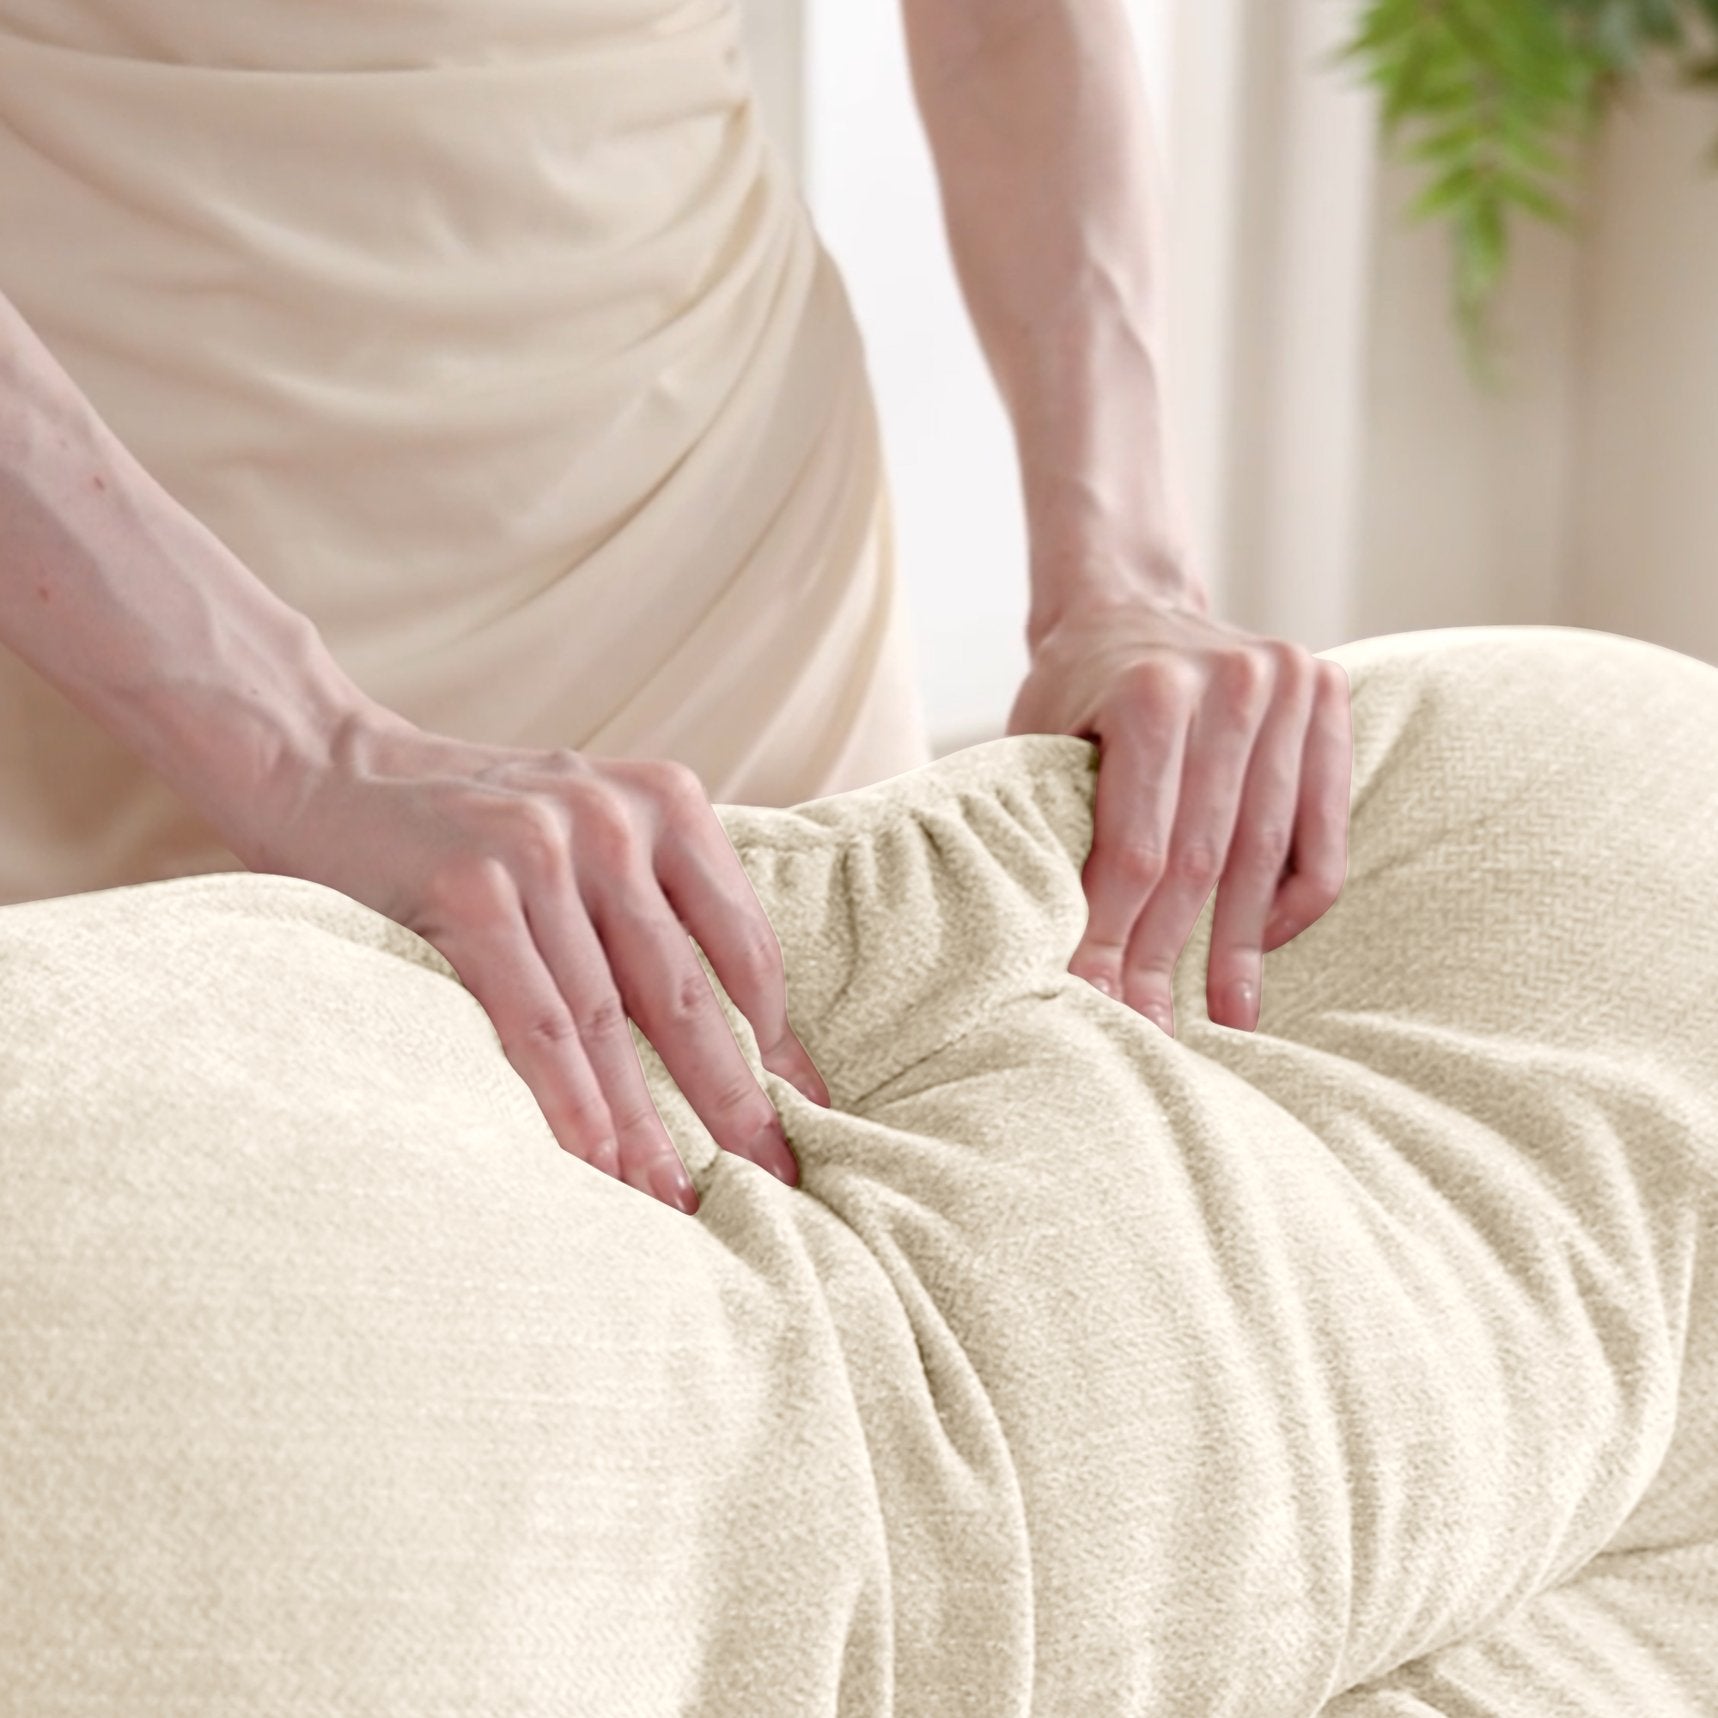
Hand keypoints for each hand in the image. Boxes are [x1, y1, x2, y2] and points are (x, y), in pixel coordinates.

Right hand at [226, 711, 827, 1213]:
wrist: (327, 766)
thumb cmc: (471, 823)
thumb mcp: (587, 828)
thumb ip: (655, 901)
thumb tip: (742, 1034)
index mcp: (665, 803)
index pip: (743, 943)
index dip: (779, 1039)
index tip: (808, 1113)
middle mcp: (612, 820)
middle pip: (685, 993)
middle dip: (733, 1100)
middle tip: (776, 1181)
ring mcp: (540, 852)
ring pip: (608, 1023)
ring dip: (645, 1127)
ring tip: (677, 1205)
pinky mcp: (470, 889)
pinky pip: (534, 1023)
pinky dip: (568, 1102)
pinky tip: (594, 1166)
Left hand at [1007, 592, 1352, 1035]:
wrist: (1129, 601)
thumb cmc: (1070, 691)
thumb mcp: (1037, 743)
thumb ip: (1049, 824)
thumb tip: (1045, 953)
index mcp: (1152, 691)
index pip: (1138, 848)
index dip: (1114, 935)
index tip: (1097, 1002)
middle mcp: (1233, 681)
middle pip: (1204, 859)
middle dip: (1171, 955)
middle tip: (1155, 1029)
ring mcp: (1290, 684)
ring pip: (1268, 854)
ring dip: (1240, 947)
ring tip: (1227, 1015)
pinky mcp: (1328, 696)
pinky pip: (1323, 830)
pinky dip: (1293, 898)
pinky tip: (1259, 946)